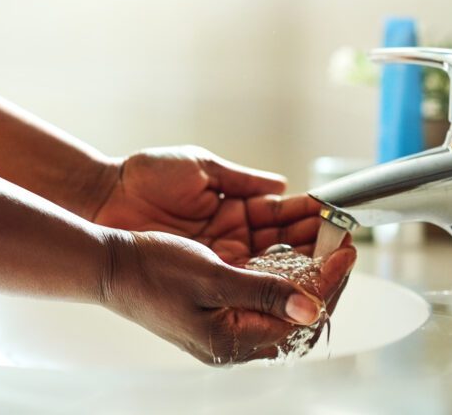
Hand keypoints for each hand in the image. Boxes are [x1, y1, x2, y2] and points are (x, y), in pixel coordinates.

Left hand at [93, 146, 323, 263]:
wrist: (105, 197)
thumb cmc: (148, 176)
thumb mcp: (201, 167)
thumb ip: (242, 180)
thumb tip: (282, 184)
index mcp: (235, 208)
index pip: (283, 216)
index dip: (311, 218)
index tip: (336, 216)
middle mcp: (232, 238)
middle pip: (285, 247)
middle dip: (317, 246)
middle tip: (346, 246)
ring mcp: (220, 260)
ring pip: (272, 269)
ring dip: (303, 266)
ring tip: (331, 263)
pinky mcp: (205, 279)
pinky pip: (247, 285)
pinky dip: (273, 284)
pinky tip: (297, 282)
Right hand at [102, 230, 355, 363]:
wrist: (110, 266)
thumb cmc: (152, 271)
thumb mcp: (212, 278)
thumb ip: (263, 293)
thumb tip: (311, 308)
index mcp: (232, 340)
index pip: (300, 316)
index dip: (329, 282)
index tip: (345, 251)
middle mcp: (232, 340)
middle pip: (296, 314)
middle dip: (324, 278)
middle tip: (342, 244)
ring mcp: (225, 326)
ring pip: (282, 303)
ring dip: (306, 273)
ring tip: (325, 244)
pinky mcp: (218, 310)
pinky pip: (262, 296)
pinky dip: (282, 273)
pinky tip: (292, 254)